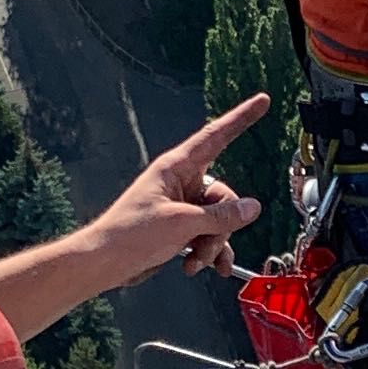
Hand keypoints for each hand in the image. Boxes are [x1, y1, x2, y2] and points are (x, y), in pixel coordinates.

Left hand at [86, 99, 267, 285]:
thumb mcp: (182, 223)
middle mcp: (181, 182)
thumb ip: (221, 215)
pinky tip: (201, 267)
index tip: (262, 101)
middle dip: (221, 225)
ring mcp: (182, 206)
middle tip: (204, 244)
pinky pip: (207, 236)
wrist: (105, 263)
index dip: (241, 119)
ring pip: (218, 220)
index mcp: (176, 167)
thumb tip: (252, 207)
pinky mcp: (180, 228)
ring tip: (198, 261)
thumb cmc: (131, 234)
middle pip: (224, 195)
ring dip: (213, 244)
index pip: (216, 136)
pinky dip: (208, 253)